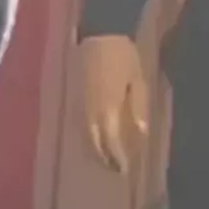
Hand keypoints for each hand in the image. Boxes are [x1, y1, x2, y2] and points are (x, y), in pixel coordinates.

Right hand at [78, 34, 149, 174]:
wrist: (92, 38)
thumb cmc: (120, 56)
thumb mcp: (138, 78)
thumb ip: (138, 105)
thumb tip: (140, 132)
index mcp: (106, 108)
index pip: (111, 140)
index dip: (117, 156)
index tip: (122, 170)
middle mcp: (87, 112)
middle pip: (95, 142)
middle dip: (104, 156)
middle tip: (112, 168)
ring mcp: (75, 108)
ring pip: (84, 135)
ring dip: (93, 148)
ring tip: (100, 159)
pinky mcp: (69, 102)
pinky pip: (77, 124)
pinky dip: (85, 135)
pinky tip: (89, 138)